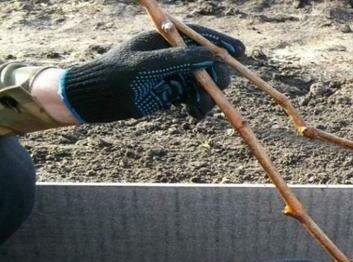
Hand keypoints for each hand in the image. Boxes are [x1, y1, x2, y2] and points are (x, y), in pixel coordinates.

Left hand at [59, 25, 244, 122]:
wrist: (92, 101)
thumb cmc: (114, 77)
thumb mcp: (146, 66)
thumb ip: (178, 59)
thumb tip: (210, 54)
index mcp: (163, 38)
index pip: (198, 36)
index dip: (221, 42)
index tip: (241, 51)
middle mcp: (170, 54)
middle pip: (205, 61)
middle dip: (215, 76)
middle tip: (218, 88)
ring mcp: (171, 73)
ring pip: (202, 82)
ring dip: (207, 96)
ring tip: (199, 110)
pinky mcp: (169, 92)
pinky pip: (192, 97)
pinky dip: (197, 107)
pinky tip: (194, 115)